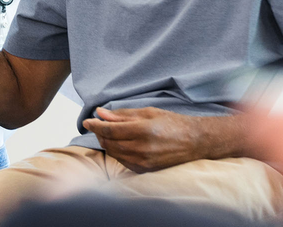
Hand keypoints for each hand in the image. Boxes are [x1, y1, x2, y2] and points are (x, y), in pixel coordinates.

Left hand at [82, 107, 233, 172]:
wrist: (195, 141)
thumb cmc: (172, 123)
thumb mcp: (147, 112)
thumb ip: (122, 115)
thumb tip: (100, 113)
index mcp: (143, 130)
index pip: (110, 130)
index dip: (95, 126)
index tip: (87, 121)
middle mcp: (143, 148)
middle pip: (109, 143)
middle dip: (100, 134)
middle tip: (98, 125)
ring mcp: (144, 161)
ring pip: (114, 153)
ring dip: (107, 143)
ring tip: (108, 134)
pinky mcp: (146, 169)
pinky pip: (123, 161)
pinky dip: (117, 153)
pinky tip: (119, 145)